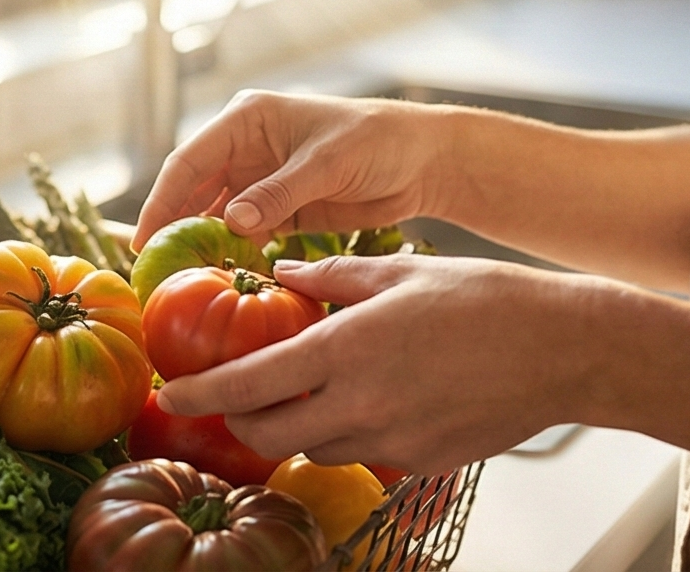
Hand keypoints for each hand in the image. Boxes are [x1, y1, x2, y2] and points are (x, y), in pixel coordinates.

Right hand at [131, 91, 452, 250]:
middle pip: (193, 191)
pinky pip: (241, 233)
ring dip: (198, 245)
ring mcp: (259, 180)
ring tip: (178, 281)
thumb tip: (231, 222)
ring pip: (213, 215)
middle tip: (152, 271)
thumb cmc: (377, 142)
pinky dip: (228, 254)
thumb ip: (278, 193)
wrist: (423, 161)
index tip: (144, 240)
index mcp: (246, 120)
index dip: (162, 202)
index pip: (188, 162)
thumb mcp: (326, 164)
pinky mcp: (277, 208)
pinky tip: (217, 278)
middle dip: (172, 228)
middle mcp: (244, 148)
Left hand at [154, 255, 616, 474]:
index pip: (247, 386)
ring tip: (301, 391)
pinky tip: (360, 402)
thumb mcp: (397, 273)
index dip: (199, 395)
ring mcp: (390, 439)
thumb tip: (281, 272)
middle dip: (238, 419)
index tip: (168, 396)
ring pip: (311, 449)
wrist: (564, 348)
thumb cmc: (483, 299)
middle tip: (233, 396)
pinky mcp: (419, 460)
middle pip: (267, 435)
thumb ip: (329, 276)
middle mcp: (358, 404)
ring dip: (293, 427)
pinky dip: (342, 434)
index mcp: (344, 350)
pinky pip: (359, 455)